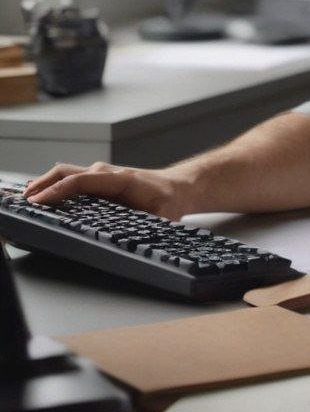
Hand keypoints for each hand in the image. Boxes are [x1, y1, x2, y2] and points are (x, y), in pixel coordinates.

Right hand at [22, 161, 192, 219]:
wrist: (183, 187)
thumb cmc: (174, 200)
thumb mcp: (166, 216)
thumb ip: (151, 226)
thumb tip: (135, 239)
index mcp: (122, 180)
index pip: (82, 181)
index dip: (58, 191)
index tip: (39, 201)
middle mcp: (108, 173)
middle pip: (67, 172)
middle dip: (42, 185)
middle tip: (23, 201)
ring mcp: (103, 175)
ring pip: (66, 173)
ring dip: (45, 184)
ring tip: (26, 200)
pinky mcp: (101, 181)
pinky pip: (72, 180)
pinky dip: (54, 186)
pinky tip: (42, 197)